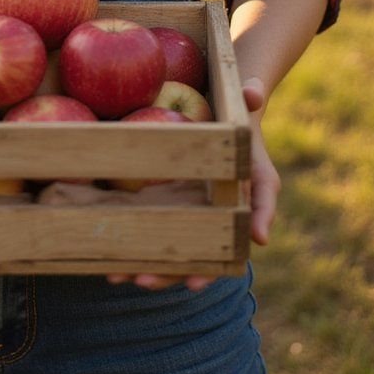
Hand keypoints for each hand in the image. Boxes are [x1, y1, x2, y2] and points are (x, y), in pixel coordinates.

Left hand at [106, 76, 279, 290]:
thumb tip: (252, 91)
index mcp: (255, 185)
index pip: (260, 205)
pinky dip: (142, 251)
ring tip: (120, 278)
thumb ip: (249, 96)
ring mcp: (204, 214)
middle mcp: (231, 209)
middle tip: (147, 282)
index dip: (256, 224)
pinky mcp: (179, 209)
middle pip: (212, 248)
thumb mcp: (242, 101)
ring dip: (155, 270)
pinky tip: (112, 263)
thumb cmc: (234, 108)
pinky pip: (165, 236)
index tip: (238, 253)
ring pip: (185, 251)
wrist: (225, 114)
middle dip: (181, 269)